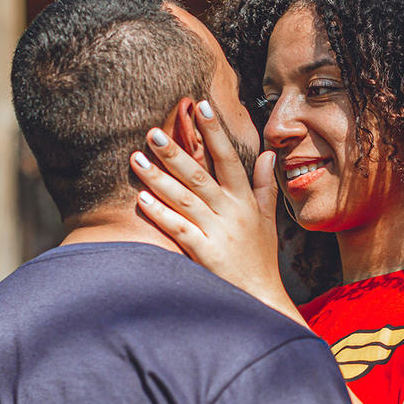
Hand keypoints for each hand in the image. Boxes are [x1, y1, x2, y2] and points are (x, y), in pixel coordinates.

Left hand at [130, 100, 301, 322]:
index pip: (228, 159)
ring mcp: (218, 232)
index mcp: (245, 201)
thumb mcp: (268, 220)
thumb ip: (265, 185)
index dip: (214, 132)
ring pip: (184, 198)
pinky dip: (160, 213)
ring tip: (136, 158)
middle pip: (199, 175)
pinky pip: (178, 228)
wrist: (261, 297)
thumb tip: (267, 153)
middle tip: (152, 131)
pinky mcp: (204, 253)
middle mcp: (232, 212)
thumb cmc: (261, 258)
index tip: (200, 106)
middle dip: (175, 151)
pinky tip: (142, 198)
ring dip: (159, 177)